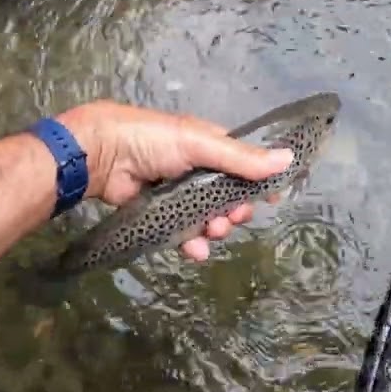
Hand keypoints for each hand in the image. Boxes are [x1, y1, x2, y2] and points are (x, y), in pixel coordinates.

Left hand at [57, 100, 292, 260]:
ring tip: (211, 233)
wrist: (100, 155)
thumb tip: (290, 159)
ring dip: (214, 229)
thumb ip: (241, 158)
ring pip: (207, 219)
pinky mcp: (158, 215)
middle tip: (232, 219)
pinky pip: (182, 233)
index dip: (257, 184)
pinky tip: (194, 251)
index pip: (243, 167)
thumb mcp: (199, 144)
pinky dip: (191, 244)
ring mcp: (176, 194)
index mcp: (208, 146)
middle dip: (234, 212)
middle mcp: (195, 171)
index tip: (270, 200)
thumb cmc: (151, 140)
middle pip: (227, 198)